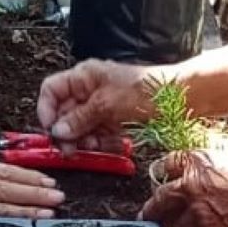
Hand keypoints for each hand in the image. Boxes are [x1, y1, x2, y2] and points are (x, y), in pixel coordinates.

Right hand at [37, 59, 156, 146]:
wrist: (181, 99)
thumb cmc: (146, 91)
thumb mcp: (107, 104)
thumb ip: (80, 118)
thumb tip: (58, 131)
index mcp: (84, 76)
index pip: (52, 90)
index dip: (46, 110)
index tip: (51, 129)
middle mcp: (90, 90)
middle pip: (65, 113)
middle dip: (68, 132)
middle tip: (70, 149)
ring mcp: (102, 106)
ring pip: (82, 128)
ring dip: (86, 140)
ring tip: (96, 146)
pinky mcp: (115, 121)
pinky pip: (100, 134)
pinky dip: (104, 142)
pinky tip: (113, 145)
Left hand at [141, 150, 227, 226]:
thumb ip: (217, 173)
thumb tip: (214, 181)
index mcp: (199, 162)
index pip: (167, 165)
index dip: (165, 175)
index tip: (164, 183)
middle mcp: (190, 185)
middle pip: (158, 199)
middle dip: (151, 210)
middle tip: (146, 218)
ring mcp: (196, 211)